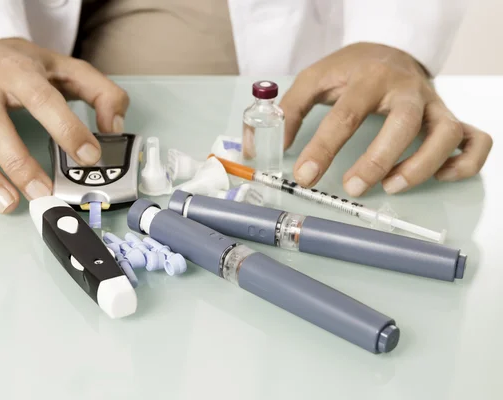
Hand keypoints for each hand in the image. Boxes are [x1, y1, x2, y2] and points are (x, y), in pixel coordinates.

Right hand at [0, 38, 128, 212]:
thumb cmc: (27, 66)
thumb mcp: (69, 68)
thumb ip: (102, 94)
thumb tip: (114, 129)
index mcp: (19, 71)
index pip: (43, 101)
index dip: (67, 130)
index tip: (89, 157)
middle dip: (20, 165)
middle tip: (44, 193)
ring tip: (8, 204)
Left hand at [279, 43, 492, 196]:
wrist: (388, 50)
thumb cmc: (351, 70)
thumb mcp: (315, 80)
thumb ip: (288, 110)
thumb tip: (263, 145)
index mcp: (369, 78)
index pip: (345, 115)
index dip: (323, 149)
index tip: (304, 176)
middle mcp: (406, 90)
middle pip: (403, 124)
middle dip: (379, 160)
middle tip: (354, 188)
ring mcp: (433, 104)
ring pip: (446, 134)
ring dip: (423, 165)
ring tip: (392, 188)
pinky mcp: (450, 117)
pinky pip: (475, 140)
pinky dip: (464, 162)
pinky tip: (440, 176)